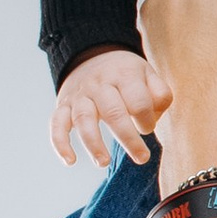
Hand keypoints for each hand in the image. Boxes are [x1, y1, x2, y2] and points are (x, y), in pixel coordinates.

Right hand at [52, 47, 172, 168]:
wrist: (92, 55)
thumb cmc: (127, 75)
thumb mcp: (148, 74)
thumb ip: (159, 94)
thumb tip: (153, 117)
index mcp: (125, 75)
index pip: (138, 102)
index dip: (146, 121)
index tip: (147, 128)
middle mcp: (100, 84)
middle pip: (113, 112)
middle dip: (128, 138)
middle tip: (141, 158)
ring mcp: (79, 95)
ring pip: (83, 119)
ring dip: (93, 143)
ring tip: (103, 162)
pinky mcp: (63, 105)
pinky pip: (56, 123)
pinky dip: (60, 143)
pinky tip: (69, 161)